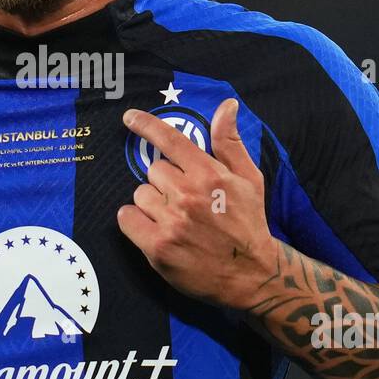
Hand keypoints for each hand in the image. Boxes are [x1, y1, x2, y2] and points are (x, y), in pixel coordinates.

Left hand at [116, 98, 277, 310]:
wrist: (251, 273)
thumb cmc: (248, 223)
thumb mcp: (249, 179)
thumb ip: (230, 142)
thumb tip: (226, 105)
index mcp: (209, 174)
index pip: (170, 140)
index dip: (146, 125)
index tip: (129, 117)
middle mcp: (188, 194)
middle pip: (153, 171)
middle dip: (165, 183)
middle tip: (185, 202)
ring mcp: (171, 221)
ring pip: (139, 194)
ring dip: (151, 204)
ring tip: (175, 220)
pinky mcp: (157, 246)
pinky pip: (126, 218)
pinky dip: (135, 222)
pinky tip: (154, 230)